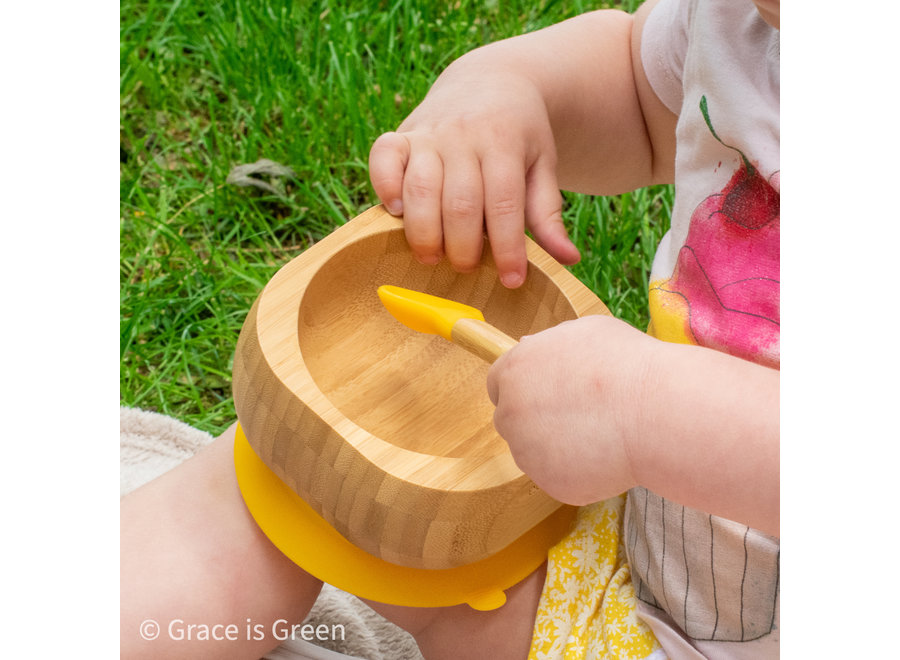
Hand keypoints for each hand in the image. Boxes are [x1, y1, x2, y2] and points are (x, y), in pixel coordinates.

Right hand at [369, 50, 579, 287]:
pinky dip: (384, 186)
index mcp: (504, 143)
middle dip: (463, 246)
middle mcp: (464, 135)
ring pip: (420, 188)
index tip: (512, 280)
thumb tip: (568, 259)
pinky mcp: (402, 134)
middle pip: (460, 202)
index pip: (504, 204)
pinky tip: (395, 211)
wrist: (492, 79)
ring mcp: (430, 133)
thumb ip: (548, 213)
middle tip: (466, 268)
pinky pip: (383, 157)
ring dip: (424, 231)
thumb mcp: (543, 166)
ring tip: (433, 257)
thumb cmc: (520, 136)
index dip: (507, 247)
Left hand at [486, 315, 658, 503]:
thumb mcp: (582, 333)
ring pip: (535, 453)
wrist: (657, 412)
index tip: (544, 395)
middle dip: (537, 420)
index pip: (498, 383)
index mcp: (514, 371)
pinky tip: (607, 455)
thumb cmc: (627, 364)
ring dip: (558, 447)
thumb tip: (531, 349)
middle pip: (512, 420)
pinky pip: (559, 478)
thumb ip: (548, 346)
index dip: (522, 388)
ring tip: (601, 433)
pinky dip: (579, 471)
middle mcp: (511, 412)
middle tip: (579, 417)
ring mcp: (527, 452)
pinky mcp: (549, 483)